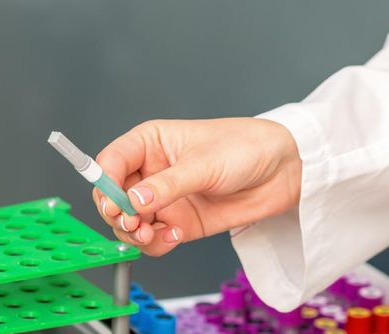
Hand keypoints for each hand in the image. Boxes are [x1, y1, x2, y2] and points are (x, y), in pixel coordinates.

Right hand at [92, 117, 301, 255]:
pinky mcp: (178, 222)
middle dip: (118, 214)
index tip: (114, 203)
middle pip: (113, 198)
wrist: (283, 171)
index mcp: (149, 143)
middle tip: (133, 224)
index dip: (105, 184)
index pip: (111, 162)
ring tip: (151, 234)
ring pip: (130, 223)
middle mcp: (151, 172)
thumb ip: (167, 185)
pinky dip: (155, 244)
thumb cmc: (245, 148)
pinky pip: (153, 239)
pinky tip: (172, 237)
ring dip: (134, 234)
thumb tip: (133, 202)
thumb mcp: (203, 164)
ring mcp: (164, 199)